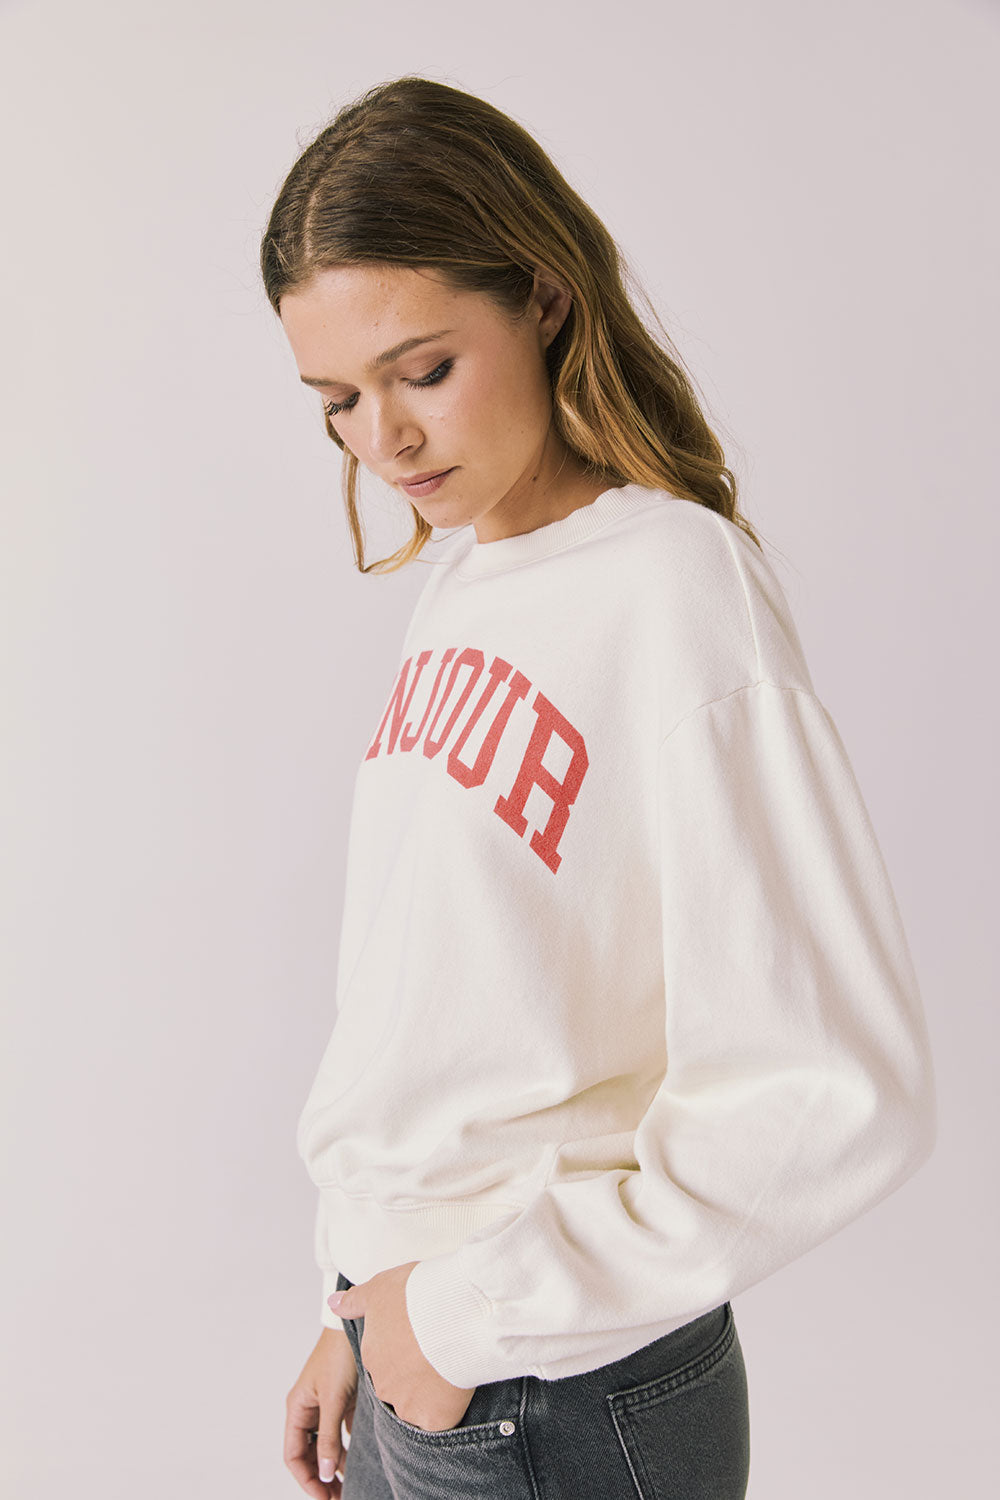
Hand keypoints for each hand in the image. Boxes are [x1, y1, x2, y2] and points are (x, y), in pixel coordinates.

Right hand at [284, 1326, 357, 1497]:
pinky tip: (359, 1461)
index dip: (306, 1479)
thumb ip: (328, 1437)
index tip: (324, 1497)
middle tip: (338, 1498)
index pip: (293, 1455)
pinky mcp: (342, 1401)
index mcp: (297, 1408)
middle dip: (320, 1478)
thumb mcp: (333, 1399)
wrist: (357, 1324)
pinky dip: (347, 1449)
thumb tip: (324, 1472)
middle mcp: (308, 1409)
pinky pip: (340, 1433)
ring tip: (348, 1487)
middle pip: (308, 1454)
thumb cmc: (340, 1355)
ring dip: (334, 1467)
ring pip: (325, 1446)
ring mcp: (325, 1406)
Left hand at [329, 1260, 476, 1432]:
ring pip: (414, 1406)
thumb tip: (333, 1304)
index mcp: (371, 1354)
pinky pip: (436, 1421)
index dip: (403, 1351)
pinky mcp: (432, 1419)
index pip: (382, 1361)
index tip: (418, 1340)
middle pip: (396, 1387)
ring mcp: (406, 1404)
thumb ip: (356, 1301)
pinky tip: (456, 1390)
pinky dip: (445, 1410)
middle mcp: (383, 1383)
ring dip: (428, 1393)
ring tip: (449, 1368)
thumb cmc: (419, 1295)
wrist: (454, 1314)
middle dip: (413, 1376)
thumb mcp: (381, 1288)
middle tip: (435, 1354)